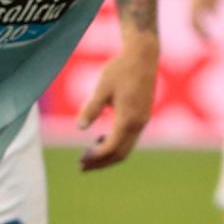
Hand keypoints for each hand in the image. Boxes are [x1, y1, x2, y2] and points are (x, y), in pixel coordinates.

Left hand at [74, 36, 157, 170]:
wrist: (143, 55)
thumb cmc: (120, 69)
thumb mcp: (102, 87)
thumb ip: (91, 108)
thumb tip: (80, 127)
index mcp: (127, 118)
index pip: (111, 147)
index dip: (95, 157)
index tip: (80, 160)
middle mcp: (138, 123)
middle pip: (120, 154)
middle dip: (101, 163)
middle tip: (81, 167)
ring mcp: (143, 120)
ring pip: (126, 148)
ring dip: (107, 155)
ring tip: (88, 156)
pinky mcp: (143, 115)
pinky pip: (130, 138)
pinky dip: (115, 144)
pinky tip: (100, 138)